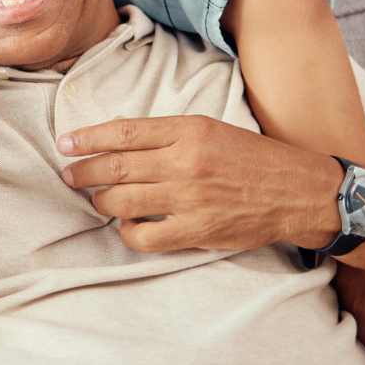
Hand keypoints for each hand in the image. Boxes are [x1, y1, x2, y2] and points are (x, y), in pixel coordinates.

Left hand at [57, 115, 340, 253]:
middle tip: (67, 174)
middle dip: (83, 171)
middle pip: (116, 166)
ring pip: (123, 200)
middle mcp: (185, 161)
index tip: (66, 143)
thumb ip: (166, 133)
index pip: (124, 132)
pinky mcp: (196, 230)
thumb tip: (118, 136)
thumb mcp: (211, 128)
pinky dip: (127, 231)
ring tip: (94, 197)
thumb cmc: (253, 158)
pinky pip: (144, 235)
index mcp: (189, 130)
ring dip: (100, 200)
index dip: (89, 138)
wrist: (298, 191)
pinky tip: (126, 224)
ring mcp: (189, 198)